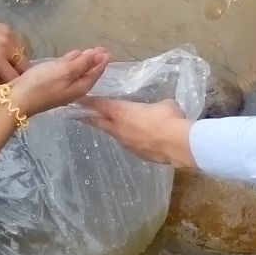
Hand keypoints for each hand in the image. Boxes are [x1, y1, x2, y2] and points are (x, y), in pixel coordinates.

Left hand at [0, 8, 30, 84]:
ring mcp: (9, 34)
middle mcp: (7, 46)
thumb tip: (5, 86)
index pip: (15, 78)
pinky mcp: (8, 28)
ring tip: (6, 66)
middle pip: (25, 66)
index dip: (13, 87)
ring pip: (24, 55)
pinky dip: (14, 52)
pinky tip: (3, 54)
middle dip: (20, 75)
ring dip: (18, 63)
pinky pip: (18, 45)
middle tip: (10, 79)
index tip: (9, 90)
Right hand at [10, 49, 110, 115]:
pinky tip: (68, 58)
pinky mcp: (49, 86)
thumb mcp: (65, 71)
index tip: (108, 52)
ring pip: (75, 73)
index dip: (101, 62)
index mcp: (80, 87)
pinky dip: (69, 65)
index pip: (95, 74)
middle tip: (100, 49)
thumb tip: (98, 56)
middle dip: (93, 62)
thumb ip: (82, 63)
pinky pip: (64, 73)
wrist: (17, 99)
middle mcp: (73, 90)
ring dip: (82, 62)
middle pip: (86, 74)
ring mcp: (60, 89)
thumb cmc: (42, 84)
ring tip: (87, 52)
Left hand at [80, 98, 195, 166]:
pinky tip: (135, 138)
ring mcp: (126, 142)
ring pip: (112, 134)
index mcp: (122, 111)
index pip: (100, 105)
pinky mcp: (136, 153)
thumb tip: (159, 109)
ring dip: (110, 129)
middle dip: (89, 117)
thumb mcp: (163, 104)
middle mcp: (119, 127)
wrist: (176, 143)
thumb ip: (155, 106)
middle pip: (98, 122)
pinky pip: (127, 144)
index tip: (79, 101)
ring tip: (110, 125)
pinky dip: (128, 139)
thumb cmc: (168, 117)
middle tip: (81, 115)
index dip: (88, 102)